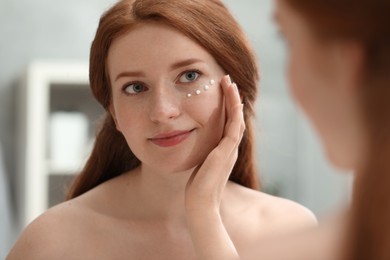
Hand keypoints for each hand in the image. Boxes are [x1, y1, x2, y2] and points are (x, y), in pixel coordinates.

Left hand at [185, 74, 243, 259]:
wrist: (201, 204)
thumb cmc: (198, 189)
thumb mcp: (200, 166)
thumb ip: (202, 155)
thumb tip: (195, 149)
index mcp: (224, 150)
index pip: (229, 123)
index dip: (228, 107)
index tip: (223, 91)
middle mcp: (230, 148)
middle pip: (235, 118)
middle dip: (232, 98)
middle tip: (228, 81)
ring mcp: (230, 149)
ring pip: (237, 119)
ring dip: (234, 100)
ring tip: (230, 83)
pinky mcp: (226, 152)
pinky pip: (234, 127)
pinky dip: (235, 112)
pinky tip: (234, 99)